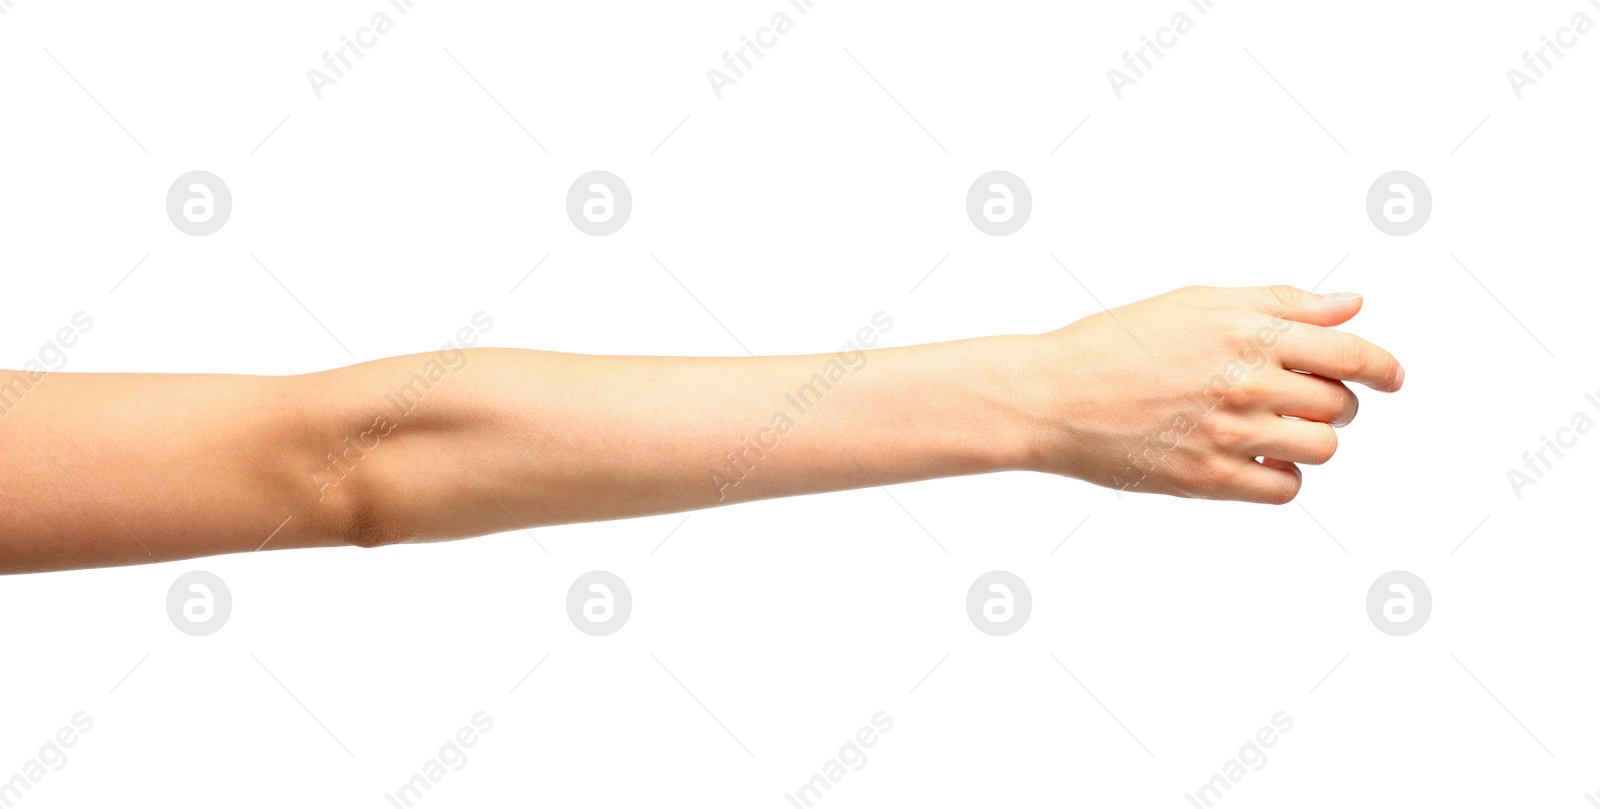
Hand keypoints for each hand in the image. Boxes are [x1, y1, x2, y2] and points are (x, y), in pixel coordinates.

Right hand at [1013, 285, 1403, 502]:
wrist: (1051, 395)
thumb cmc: (1116, 343)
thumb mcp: (1199, 302)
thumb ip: (1279, 303)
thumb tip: (1349, 306)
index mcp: (1247, 331)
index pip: (1349, 352)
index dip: (1382, 367)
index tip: (1390, 377)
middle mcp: (1245, 381)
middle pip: (1339, 404)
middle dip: (1335, 403)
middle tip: (1303, 399)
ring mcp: (1229, 433)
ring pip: (1321, 448)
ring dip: (1311, 440)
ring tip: (1276, 429)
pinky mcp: (1208, 478)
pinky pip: (1284, 486)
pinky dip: (1283, 475)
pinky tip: (1258, 459)